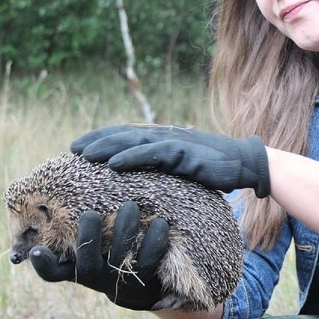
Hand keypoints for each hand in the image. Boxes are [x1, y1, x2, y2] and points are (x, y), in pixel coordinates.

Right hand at [28, 201, 169, 310]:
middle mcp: (94, 276)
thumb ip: (74, 210)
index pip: (51, 271)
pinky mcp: (146, 279)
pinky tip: (160, 222)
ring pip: (120, 260)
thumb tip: (72, 160)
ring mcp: (119, 280)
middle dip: (89, 237)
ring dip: (124, 231)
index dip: (44, 263)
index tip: (37, 250)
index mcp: (72, 266)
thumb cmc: (103, 240)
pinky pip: (151, 262)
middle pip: (87, 265)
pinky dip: (155, 242)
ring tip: (130, 205)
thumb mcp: (83, 232)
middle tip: (91, 214)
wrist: (140, 275)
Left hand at [72, 124, 270, 196]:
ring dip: (105, 148)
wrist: (246, 164)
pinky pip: (150, 154)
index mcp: (160, 138)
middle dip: (96, 141)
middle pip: (122, 135)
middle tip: (72, 149)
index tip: (78, 147)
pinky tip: (112, 164)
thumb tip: (139, 183)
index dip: (101, 139)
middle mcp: (162, 136)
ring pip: (131, 142)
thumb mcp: (181, 169)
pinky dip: (129, 158)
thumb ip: (161, 168)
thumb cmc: (213, 170)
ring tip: (83, 155)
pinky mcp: (182, 153)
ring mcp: (172, 142)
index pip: (124, 135)